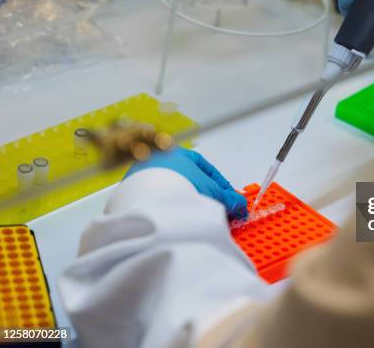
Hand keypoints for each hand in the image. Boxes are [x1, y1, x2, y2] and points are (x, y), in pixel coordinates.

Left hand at [125, 147, 247, 219]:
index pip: (205, 169)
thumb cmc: (179, 187)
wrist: (149, 202)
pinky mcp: (133, 194)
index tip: (229, 199)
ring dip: (185, 203)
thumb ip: (229, 198)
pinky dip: (168, 210)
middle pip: (188, 179)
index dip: (220, 186)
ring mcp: (143, 176)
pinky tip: (176, 221)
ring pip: (171, 190)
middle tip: (214, 210)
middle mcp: (158, 160)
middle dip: (203, 195)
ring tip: (195, 219)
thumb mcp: (213, 192)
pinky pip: (157, 201)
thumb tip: (240, 205)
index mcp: (177, 152)